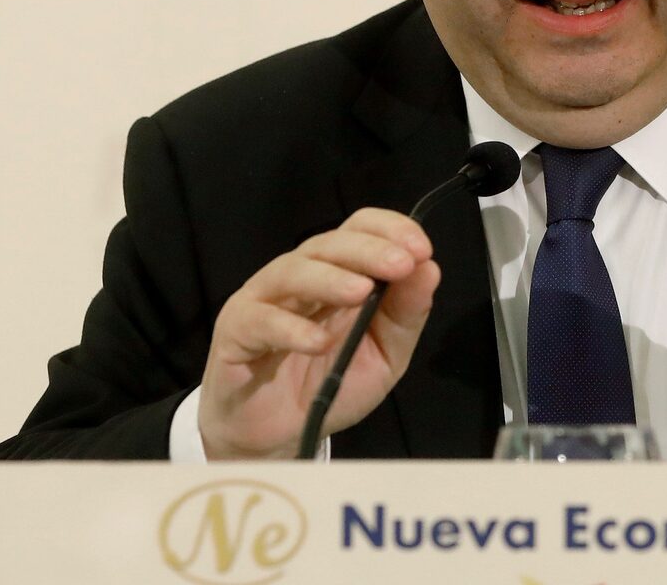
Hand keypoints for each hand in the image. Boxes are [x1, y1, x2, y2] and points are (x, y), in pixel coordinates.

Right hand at [197, 209, 439, 459]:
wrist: (279, 437)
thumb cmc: (330, 383)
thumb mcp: (385, 353)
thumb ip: (406, 314)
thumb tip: (430, 270)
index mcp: (336, 272)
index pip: (358, 229)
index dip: (389, 230)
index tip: (420, 249)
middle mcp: (298, 276)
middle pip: (328, 244)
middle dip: (368, 250)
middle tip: (401, 264)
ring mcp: (263, 300)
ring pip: (291, 272)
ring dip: (329, 279)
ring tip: (361, 293)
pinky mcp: (236, 333)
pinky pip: (259, 321)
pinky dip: (291, 329)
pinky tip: (318, 343)